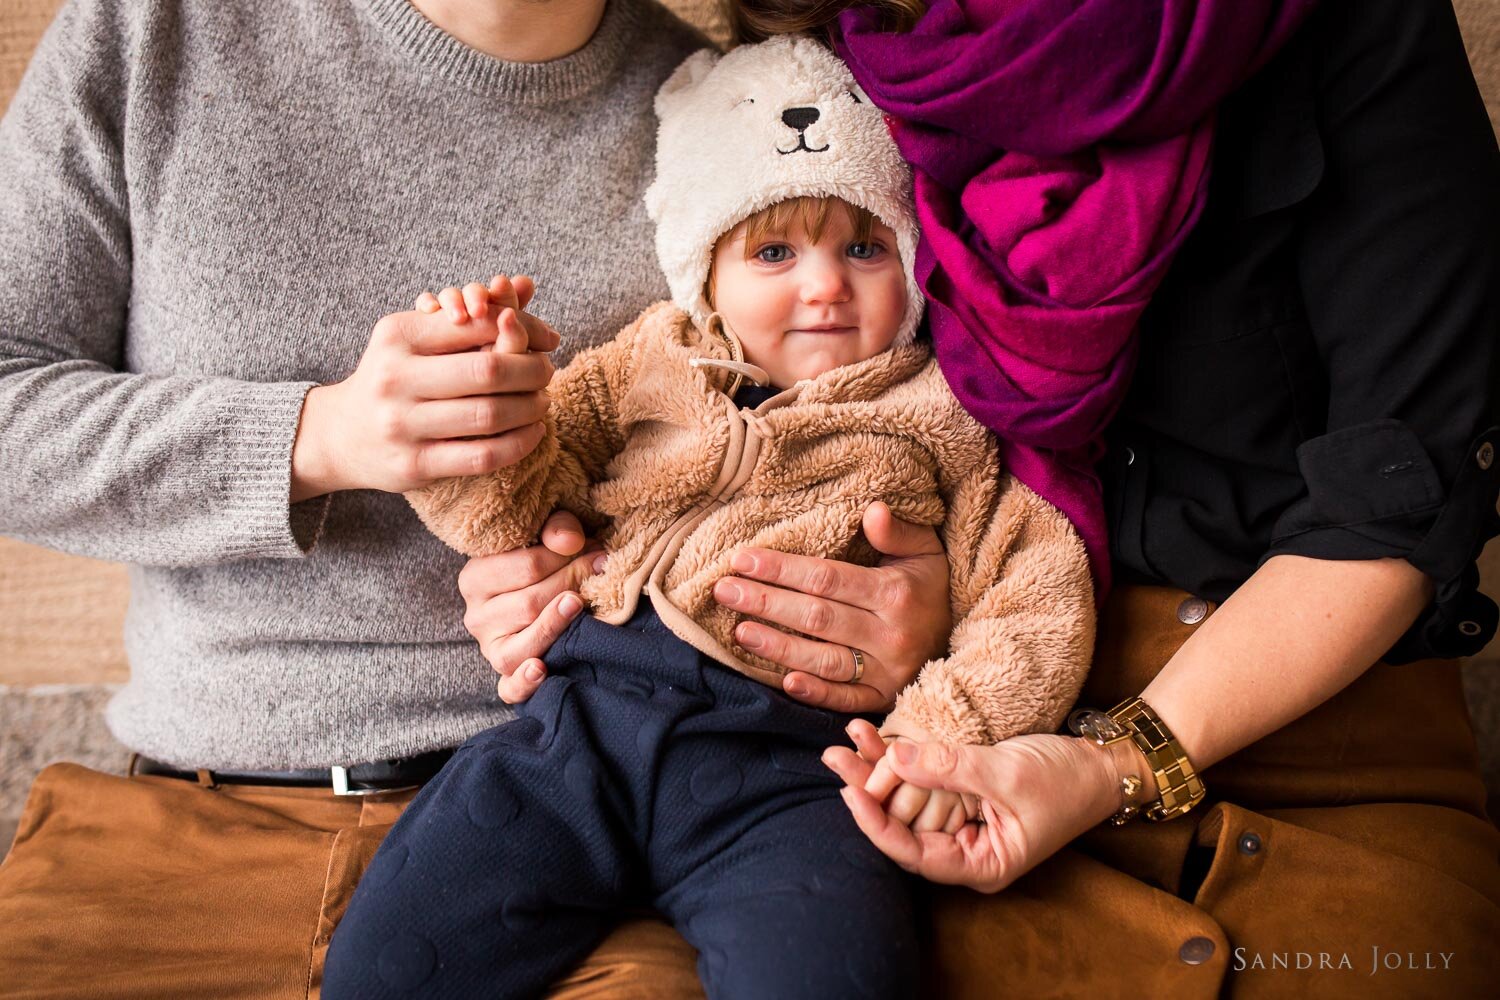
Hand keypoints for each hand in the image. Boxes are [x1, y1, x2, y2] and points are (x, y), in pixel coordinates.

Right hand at [290, 275, 557, 499]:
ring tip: (542, 400)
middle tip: (548, 371)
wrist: (341, 434)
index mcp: (398, 335)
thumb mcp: (419, 336)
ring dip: (530, 407)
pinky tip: (533, 432)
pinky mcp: (414, 465)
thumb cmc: (396, 375)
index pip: (479, 322)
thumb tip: (527, 283)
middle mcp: (395, 377)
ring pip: (489, 415)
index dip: (524, 328)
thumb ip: (471, 313)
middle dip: (533, 370)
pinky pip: (482, 456)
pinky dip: (519, 444)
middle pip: (489, 370)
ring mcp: (402, 425)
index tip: (548, 338)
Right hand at [458, 509, 601, 702]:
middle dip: (569, 584)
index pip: (525, 568)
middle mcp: (476, 617)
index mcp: (475, 579)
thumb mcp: (544, 535)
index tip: (593, 547)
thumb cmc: (541, 561)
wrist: (536, 593)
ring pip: (520, 646)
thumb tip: (570, 542)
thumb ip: (556, 529)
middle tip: (600, 567)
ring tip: (578, 604)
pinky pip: (510, 689)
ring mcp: (490, 650)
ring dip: (552, 626)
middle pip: (528, 604)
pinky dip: (524, 683)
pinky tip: (541, 669)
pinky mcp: (505, 676)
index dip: (564, 557)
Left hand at [711, 501, 950, 712]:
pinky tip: (784, 681)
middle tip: (724, 591)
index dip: (782, 570)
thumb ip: (898, 531)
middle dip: (766, 602)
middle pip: (816, 617)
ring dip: (778, 647)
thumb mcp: (925, 550)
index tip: (742, 560)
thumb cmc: (931, 587)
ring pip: (824, 659)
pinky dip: (816, 693)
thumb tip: (872, 510)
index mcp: (895, 594)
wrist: (963, 639)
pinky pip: (845, 699)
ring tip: (739, 631)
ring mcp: (887, 671)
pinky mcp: (884, 699)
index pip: (827, 579)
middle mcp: (890, 635)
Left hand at [823, 726, 1124, 892]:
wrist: (1103, 765)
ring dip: (877, 768)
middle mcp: (965, 850)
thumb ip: (949, 768)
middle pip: (902, 826)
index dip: (876, 825)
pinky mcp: (963, 796)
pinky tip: (876, 734)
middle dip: (867, 789)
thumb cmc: (1066, 780)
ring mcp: (962, 823)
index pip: (913, 855)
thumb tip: (894, 757)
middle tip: (834, 757)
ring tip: (847, 739)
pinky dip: (902, 757)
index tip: (849, 793)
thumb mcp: (1005, 773)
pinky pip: (924, 781)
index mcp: (980, 865)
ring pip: (907, 801)